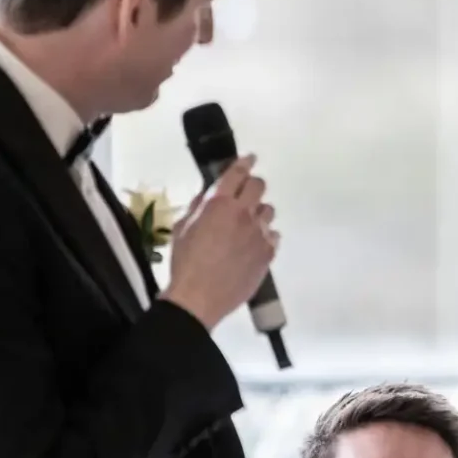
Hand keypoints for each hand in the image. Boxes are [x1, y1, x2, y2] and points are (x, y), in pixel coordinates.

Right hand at [160, 156, 277, 329]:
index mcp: (219, 203)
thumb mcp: (183, 227)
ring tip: (247, 224)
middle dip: (252, 185)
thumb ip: (199, 206)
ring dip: (259, 212)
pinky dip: (265, 235)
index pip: (238, 172)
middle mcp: (244, 213)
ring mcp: (259, 233)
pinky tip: (253, 244)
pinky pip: (274, 235)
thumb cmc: (185, 262)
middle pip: (259, 186)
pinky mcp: (268, 253)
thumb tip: (210, 194)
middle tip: (245, 194)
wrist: (199, 297)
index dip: (245, 162)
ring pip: (269, 210)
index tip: (249, 159)